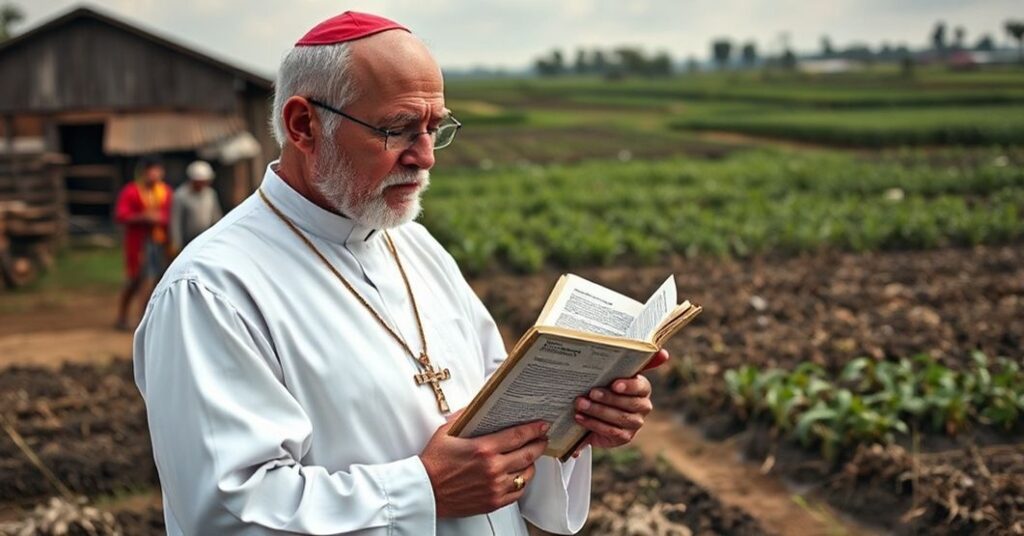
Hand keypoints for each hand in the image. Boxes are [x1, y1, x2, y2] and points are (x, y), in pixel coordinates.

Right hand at [420, 413, 548, 517]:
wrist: (425, 491)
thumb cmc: (433, 463)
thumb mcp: (446, 432)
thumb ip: (465, 417)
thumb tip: (478, 406)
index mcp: (483, 449)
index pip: (518, 436)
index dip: (534, 429)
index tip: (541, 425)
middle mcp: (492, 468)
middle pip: (528, 454)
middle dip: (539, 444)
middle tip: (542, 439)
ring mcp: (495, 487)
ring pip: (526, 474)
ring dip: (531, 463)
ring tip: (530, 457)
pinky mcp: (493, 502)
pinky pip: (518, 492)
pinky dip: (522, 482)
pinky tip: (519, 475)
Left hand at [570, 349, 666, 455]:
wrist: (594, 415)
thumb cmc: (604, 389)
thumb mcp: (611, 374)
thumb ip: (630, 361)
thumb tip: (664, 353)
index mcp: (642, 388)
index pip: (641, 386)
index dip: (629, 386)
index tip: (615, 384)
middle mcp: (643, 406)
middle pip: (630, 404)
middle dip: (608, 398)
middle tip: (591, 392)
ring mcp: (635, 423)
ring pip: (620, 418)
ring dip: (598, 411)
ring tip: (581, 404)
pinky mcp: (624, 437)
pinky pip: (611, 431)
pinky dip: (593, 423)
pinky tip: (580, 417)